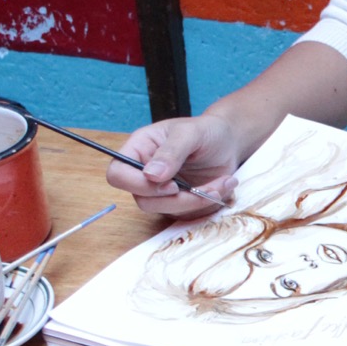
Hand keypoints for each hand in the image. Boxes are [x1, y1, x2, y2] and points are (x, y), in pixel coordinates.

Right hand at [109, 114, 240, 216]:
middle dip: (178, 199)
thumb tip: (151, 175)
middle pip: (142, 200)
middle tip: (208, 188)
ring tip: (222, 184)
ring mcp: (159, 190)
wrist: (228, 143)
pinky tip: (221, 187)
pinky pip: (184, 214)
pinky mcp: (177, 203)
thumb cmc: (207, 131)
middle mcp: (144, 172)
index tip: (171, 184)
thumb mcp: (190, 133)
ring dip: (196, 202)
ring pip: (165, 211)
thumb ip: (171, 152)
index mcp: (139, 149)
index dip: (138, 185)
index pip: (118, 174)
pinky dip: (206, 204)